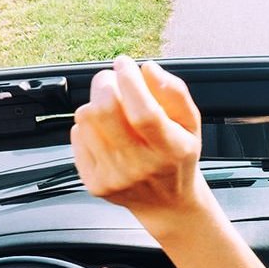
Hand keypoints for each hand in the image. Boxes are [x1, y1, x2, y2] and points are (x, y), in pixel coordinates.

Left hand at [72, 55, 205, 220]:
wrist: (166, 203)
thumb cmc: (177, 157)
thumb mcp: (190, 124)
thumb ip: (175, 92)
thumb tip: (148, 69)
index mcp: (171, 150)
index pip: (144, 112)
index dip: (130, 81)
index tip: (125, 64)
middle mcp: (141, 167)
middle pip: (105, 112)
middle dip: (105, 84)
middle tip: (112, 80)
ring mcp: (114, 177)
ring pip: (86, 120)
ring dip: (95, 104)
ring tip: (111, 109)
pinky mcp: (94, 183)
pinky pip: (77, 137)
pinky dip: (88, 126)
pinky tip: (105, 132)